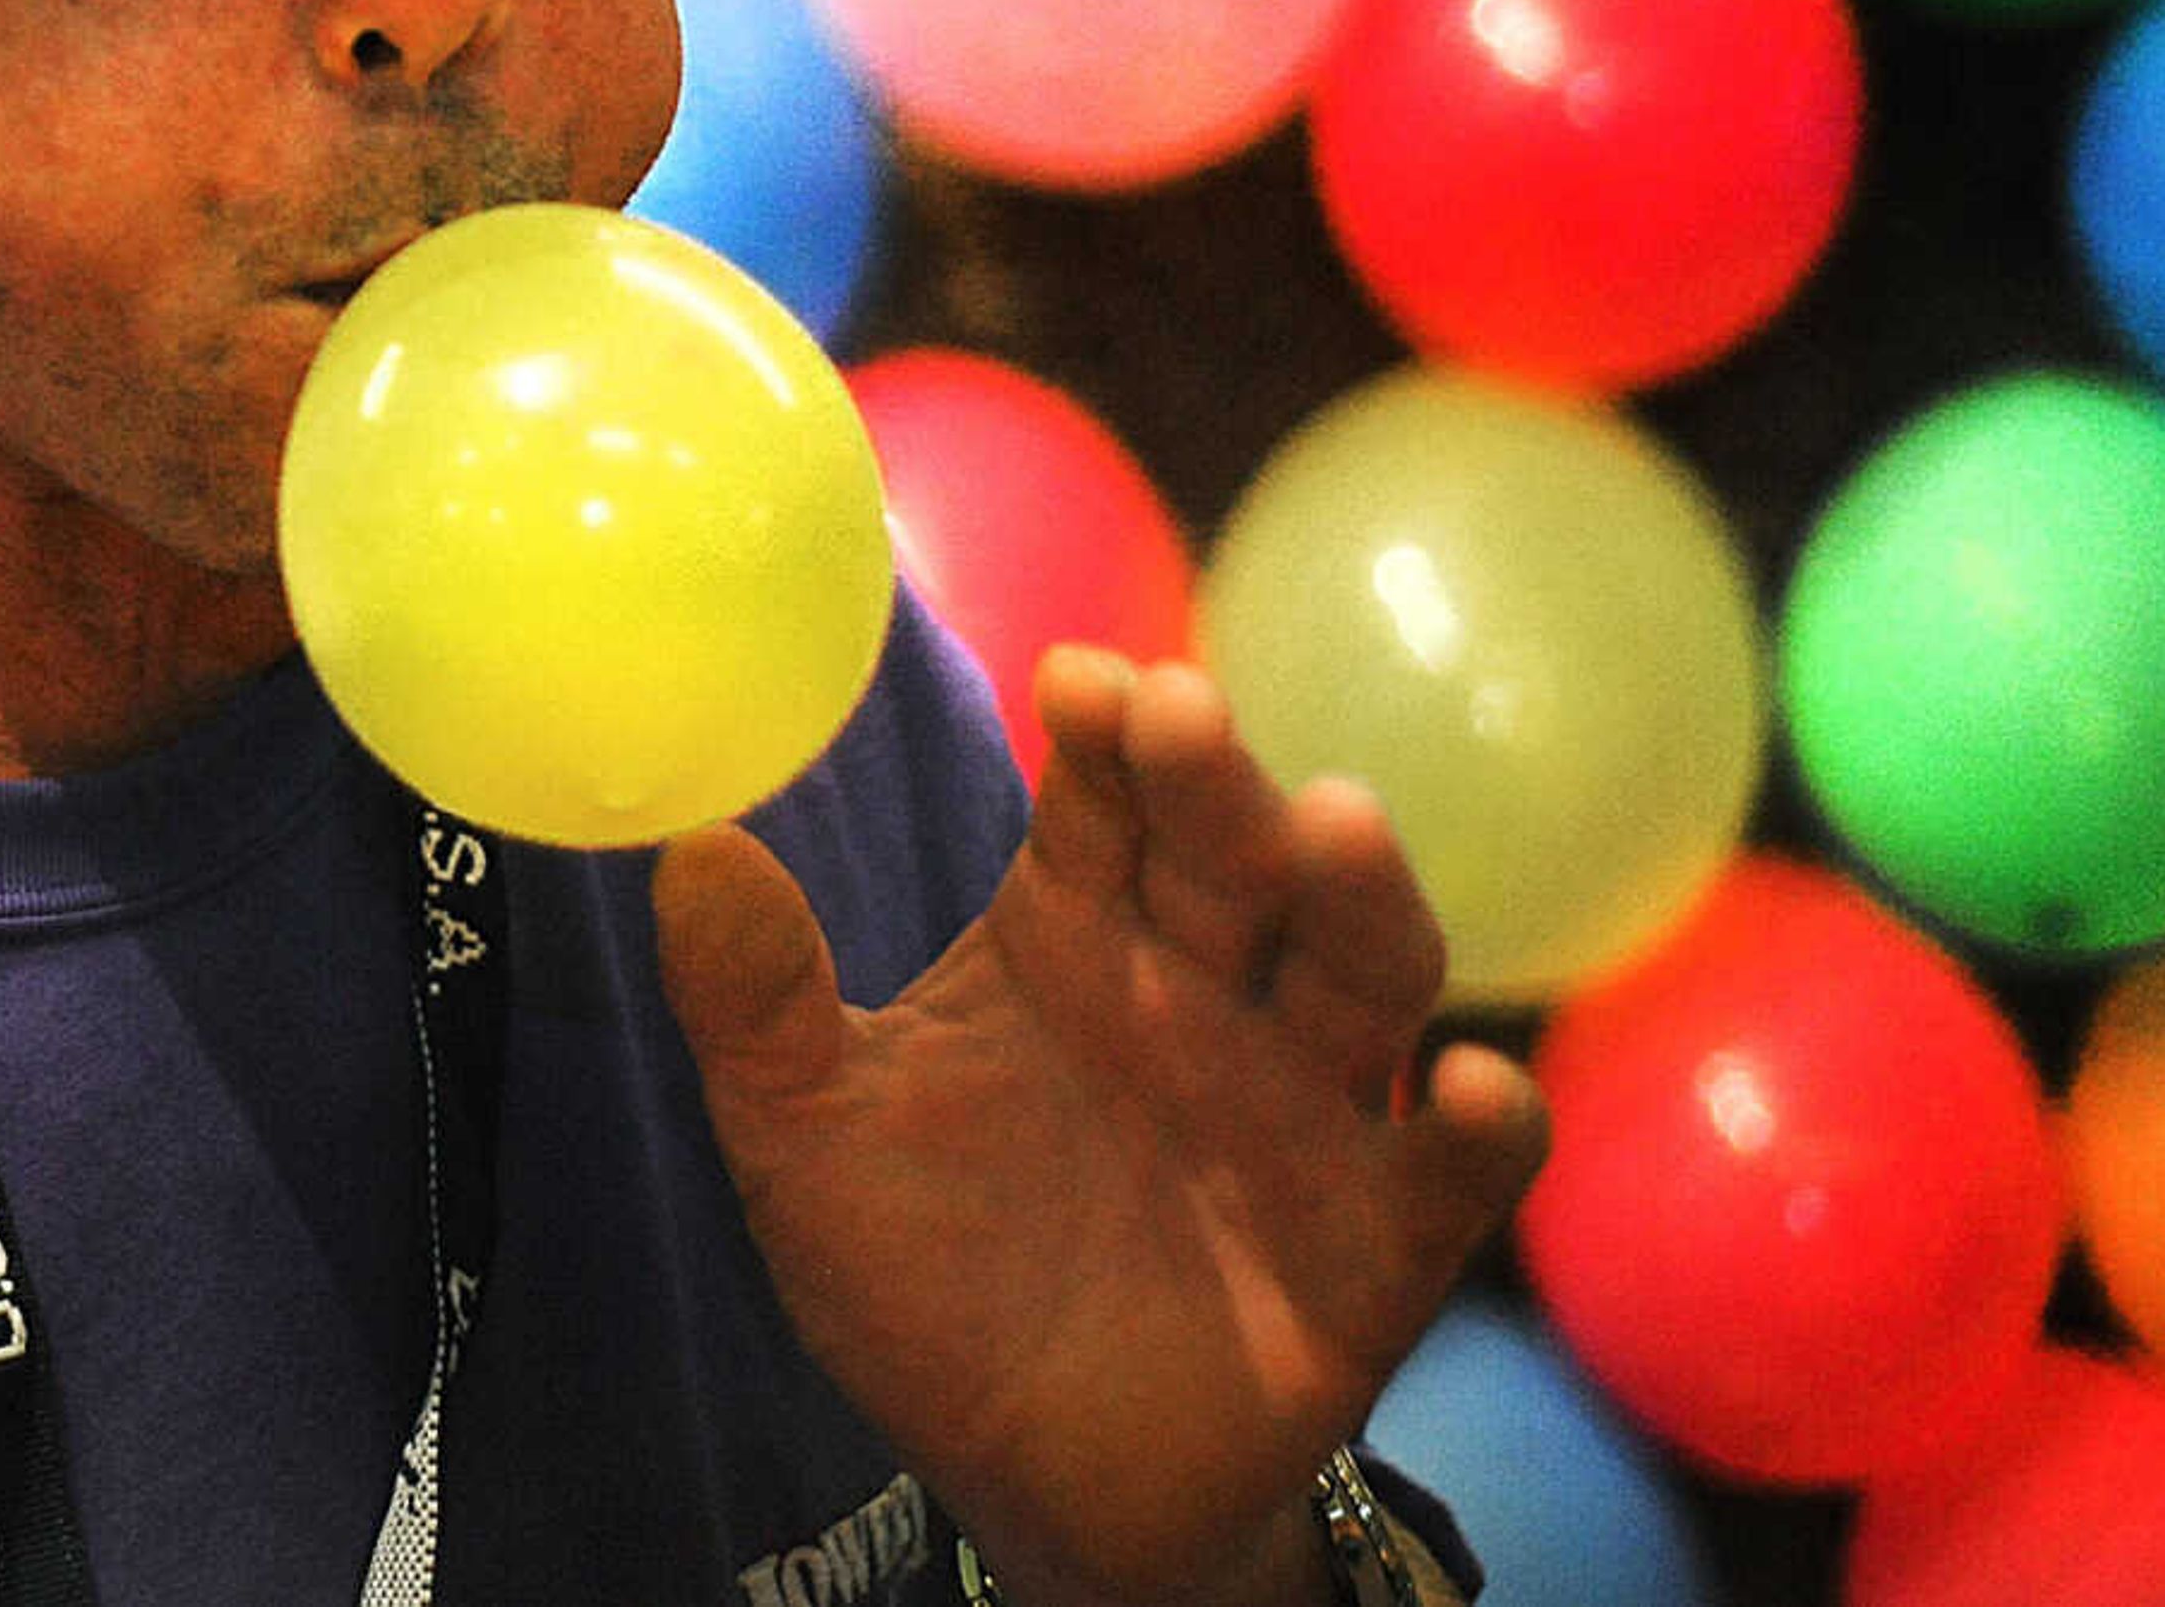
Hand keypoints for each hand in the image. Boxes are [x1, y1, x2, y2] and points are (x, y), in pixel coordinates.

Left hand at [654, 646, 1548, 1606]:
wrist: (1032, 1482)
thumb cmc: (925, 1280)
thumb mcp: (807, 1144)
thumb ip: (757, 1006)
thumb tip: (683, 848)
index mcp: (1072, 934)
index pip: (1098, 803)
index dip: (1099, 735)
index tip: (1077, 681)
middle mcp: (1204, 990)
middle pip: (1232, 857)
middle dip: (1215, 779)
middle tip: (1185, 712)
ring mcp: (1305, 1103)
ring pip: (1361, 969)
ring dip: (1360, 895)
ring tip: (1334, 828)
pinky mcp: (1382, 1237)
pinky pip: (1453, 1169)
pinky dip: (1481, 1124)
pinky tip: (1472, 1087)